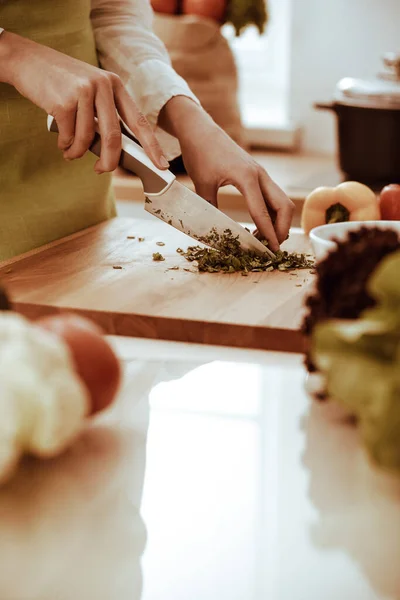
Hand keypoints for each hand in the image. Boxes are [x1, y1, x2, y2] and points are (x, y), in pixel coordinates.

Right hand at [0, 32, 168, 172]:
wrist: (28, 61)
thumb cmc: (62, 82)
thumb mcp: (91, 91)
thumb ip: (104, 115)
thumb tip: (115, 152)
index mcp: (115, 85)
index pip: (139, 121)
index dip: (152, 146)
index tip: (162, 165)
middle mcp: (103, 86)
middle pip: (114, 137)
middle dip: (109, 161)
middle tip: (102, 171)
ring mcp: (83, 92)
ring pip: (87, 139)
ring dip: (78, 153)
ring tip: (70, 153)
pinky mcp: (64, 100)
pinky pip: (70, 136)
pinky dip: (66, 145)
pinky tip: (62, 142)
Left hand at [159, 97, 293, 251]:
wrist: (200, 130)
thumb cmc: (200, 154)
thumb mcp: (202, 184)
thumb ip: (211, 208)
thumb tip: (216, 233)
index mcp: (247, 177)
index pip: (263, 212)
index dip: (268, 234)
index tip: (271, 252)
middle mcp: (260, 175)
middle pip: (284, 206)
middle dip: (281, 229)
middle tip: (270, 248)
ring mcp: (261, 174)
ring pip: (281, 202)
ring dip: (278, 222)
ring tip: (263, 240)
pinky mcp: (257, 175)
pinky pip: (272, 197)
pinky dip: (271, 213)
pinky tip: (259, 226)